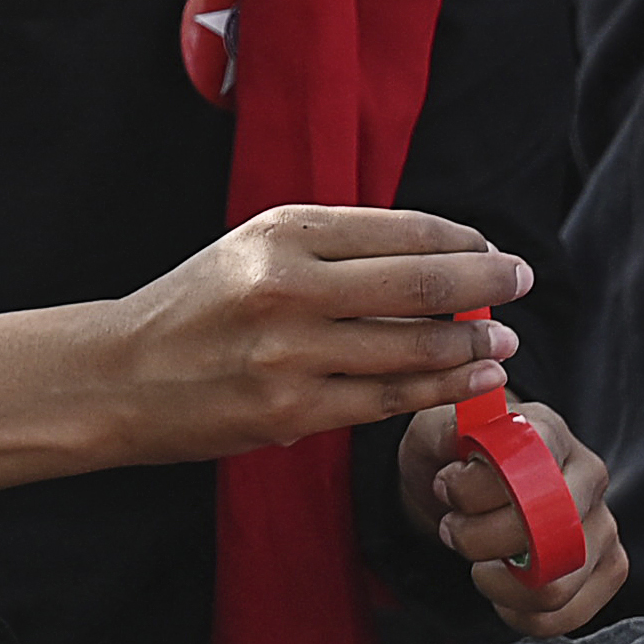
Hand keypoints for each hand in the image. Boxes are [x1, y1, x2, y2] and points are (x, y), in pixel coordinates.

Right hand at [97, 205, 520, 463]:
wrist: (122, 374)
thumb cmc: (198, 306)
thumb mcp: (254, 247)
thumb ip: (333, 247)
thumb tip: (432, 254)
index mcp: (282, 231)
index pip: (399, 230)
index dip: (460, 239)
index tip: (492, 247)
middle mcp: (289, 285)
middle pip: (418, 283)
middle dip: (484, 281)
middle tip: (522, 280)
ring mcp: (292, 354)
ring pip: (410, 346)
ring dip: (471, 342)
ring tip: (503, 340)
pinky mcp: (292, 412)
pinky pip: (385, 399)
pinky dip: (438, 387)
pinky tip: (471, 379)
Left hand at [405, 394, 628, 638]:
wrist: (472, 492)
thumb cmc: (456, 462)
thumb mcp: (432, 434)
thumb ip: (440, 432)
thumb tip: (458, 448)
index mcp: (549, 432)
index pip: (524, 468)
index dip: (474, 491)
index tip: (446, 490)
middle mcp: (588, 475)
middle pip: (542, 533)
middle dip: (478, 541)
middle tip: (453, 531)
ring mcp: (604, 524)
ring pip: (556, 584)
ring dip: (499, 585)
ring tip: (479, 563)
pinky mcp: (609, 567)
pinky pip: (568, 614)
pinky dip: (523, 614)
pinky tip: (503, 591)